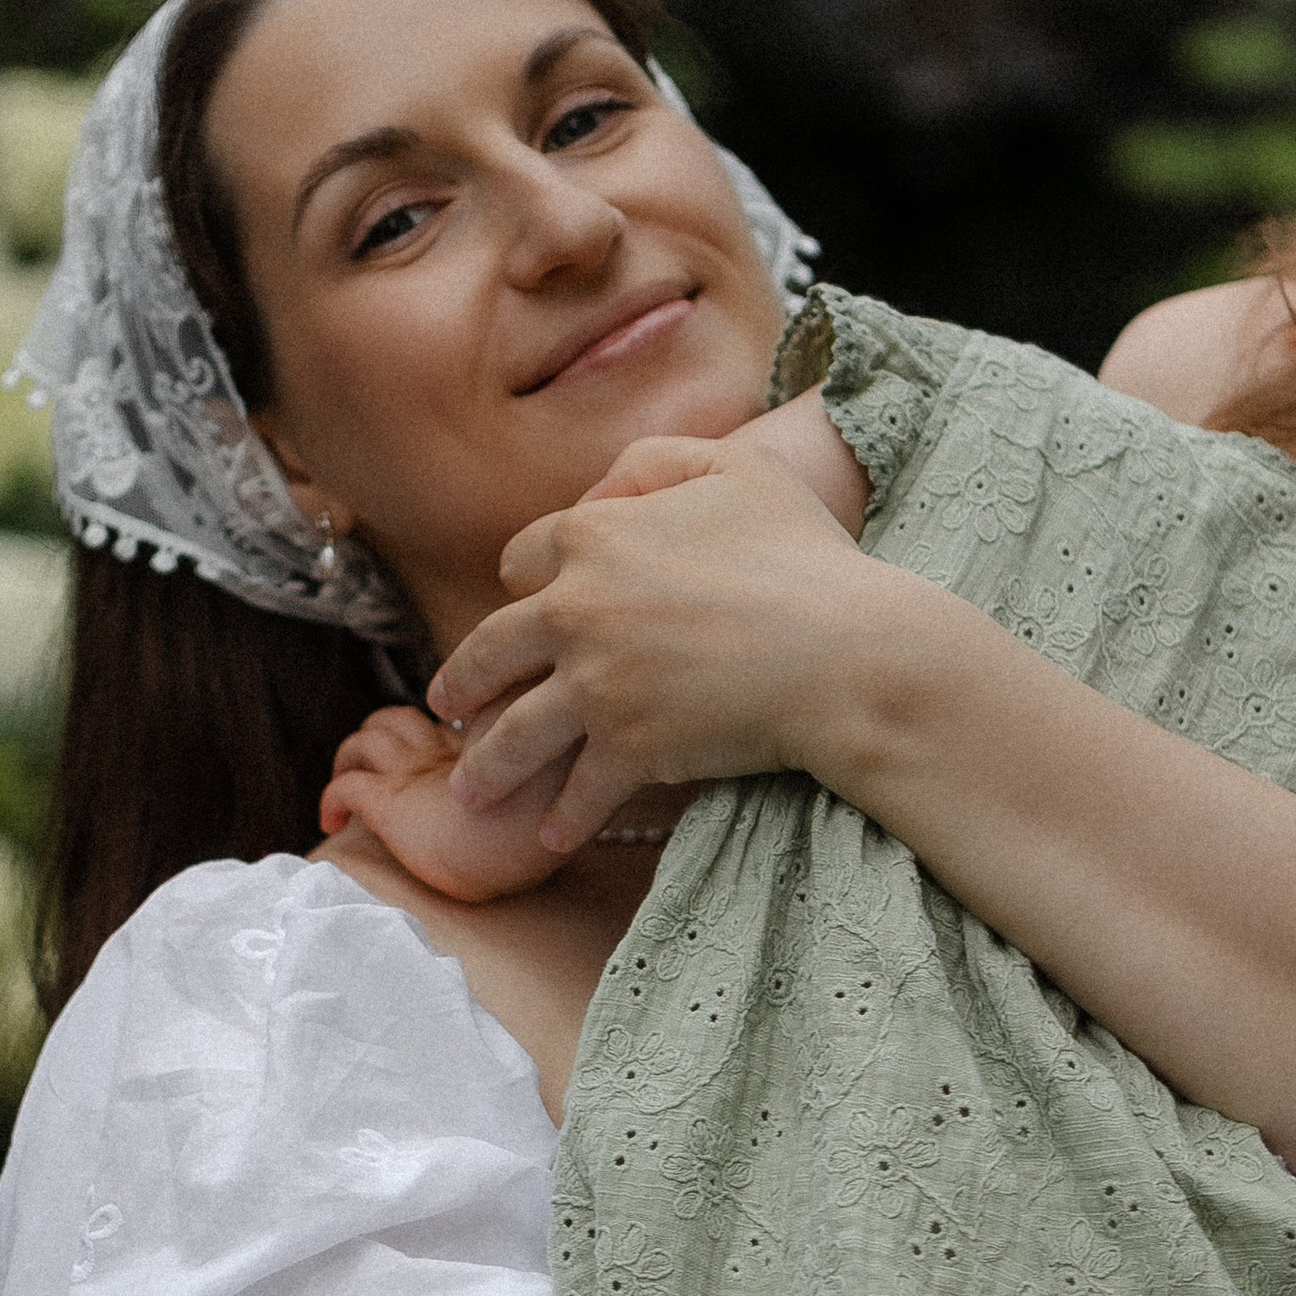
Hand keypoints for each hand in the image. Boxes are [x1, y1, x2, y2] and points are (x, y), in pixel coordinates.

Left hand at [318, 705, 573, 902]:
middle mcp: (442, 759)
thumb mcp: (545, 803)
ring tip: (348, 784)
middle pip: (397, 721)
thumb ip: (527, 780)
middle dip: (380, 735)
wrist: (524, 849)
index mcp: (477, 755)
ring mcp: (413, 776)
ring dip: (350, 759)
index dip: (422, 734)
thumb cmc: (539, 835)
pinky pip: (346, 788)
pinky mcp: (389, 801)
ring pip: (364, 743)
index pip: (438, 727)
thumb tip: (535, 788)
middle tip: (374, 769)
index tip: (421, 762)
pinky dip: (331, 800)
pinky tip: (331, 820)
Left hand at [428, 441, 902, 856]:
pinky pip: (577, 792)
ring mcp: (595, 685)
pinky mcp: (625, 749)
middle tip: (448, 703)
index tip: (522, 608)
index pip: (521, 560)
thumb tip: (604, 488)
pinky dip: (563, 818)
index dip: (523, 584)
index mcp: (593, 536)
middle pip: (490, 650)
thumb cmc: (806, 557)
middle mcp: (576, 610)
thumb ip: (659, 460)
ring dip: (486, 766)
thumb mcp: (737, 469)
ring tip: (470, 789)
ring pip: (513, 734)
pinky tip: (552, 835)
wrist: (846, 653)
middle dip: (464, 680)